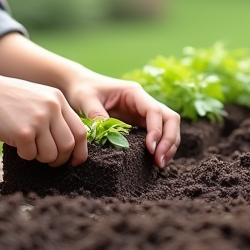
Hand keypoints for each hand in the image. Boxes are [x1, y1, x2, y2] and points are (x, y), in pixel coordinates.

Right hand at [0, 70, 87, 166]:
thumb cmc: (6, 100)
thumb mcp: (37, 99)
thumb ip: (54, 115)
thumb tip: (69, 145)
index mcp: (58, 100)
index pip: (81, 131)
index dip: (80, 151)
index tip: (74, 161)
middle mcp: (52, 108)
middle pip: (68, 145)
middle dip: (60, 159)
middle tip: (49, 161)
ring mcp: (38, 119)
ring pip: (51, 154)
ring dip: (40, 158)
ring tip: (28, 147)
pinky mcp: (23, 132)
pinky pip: (31, 155)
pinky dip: (24, 155)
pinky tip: (15, 142)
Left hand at [65, 70, 180, 166]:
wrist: (79, 85)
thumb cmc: (83, 89)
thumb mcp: (86, 100)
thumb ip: (96, 115)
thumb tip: (107, 134)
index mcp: (134, 93)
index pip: (154, 111)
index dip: (156, 130)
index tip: (150, 148)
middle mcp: (143, 102)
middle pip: (170, 118)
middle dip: (169, 139)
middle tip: (160, 160)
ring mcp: (143, 112)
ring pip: (168, 127)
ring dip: (168, 145)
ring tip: (160, 164)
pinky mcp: (139, 123)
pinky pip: (157, 134)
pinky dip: (160, 146)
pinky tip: (155, 161)